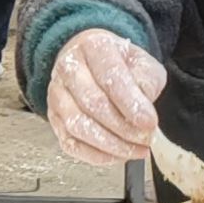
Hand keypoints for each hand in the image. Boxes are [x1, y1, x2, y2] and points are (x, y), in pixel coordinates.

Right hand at [43, 28, 168, 162]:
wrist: (90, 61)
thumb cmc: (119, 64)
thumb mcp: (141, 62)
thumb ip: (146, 81)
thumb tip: (144, 109)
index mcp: (93, 46)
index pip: (110, 76)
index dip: (131, 103)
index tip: (150, 123)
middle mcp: (68, 67)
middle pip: (93, 103)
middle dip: (124, 128)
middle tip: (146, 140)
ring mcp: (57, 93)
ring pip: (78, 125)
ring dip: (111, 144)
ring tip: (135, 150)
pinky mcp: (53, 117)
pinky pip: (69, 143)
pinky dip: (95, 155)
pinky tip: (116, 156)